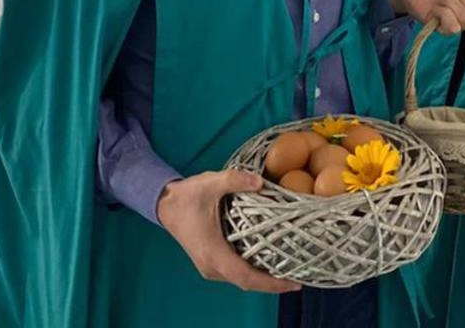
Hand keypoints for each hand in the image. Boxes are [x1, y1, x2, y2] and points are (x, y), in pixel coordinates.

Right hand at [156, 170, 300, 293]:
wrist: (165, 204)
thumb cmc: (187, 196)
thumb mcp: (211, 182)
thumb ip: (236, 180)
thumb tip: (261, 182)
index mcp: (213, 253)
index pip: (246, 277)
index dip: (271, 283)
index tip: (293, 283)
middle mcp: (211, 266)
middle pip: (247, 283)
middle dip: (273, 284)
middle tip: (299, 278)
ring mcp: (210, 266)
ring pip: (241, 280)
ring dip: (264, 279)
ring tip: (288, 271)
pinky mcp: (211, 261)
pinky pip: (236, 273)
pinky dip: (253, 272)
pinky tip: (269, 263)